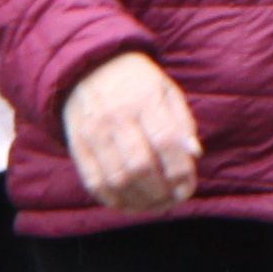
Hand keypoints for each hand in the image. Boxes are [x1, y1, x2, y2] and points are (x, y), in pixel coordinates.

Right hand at [62, 51, 201, 214]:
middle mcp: (117, 117)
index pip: (165, 141)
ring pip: (116, 180)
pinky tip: (128, 204)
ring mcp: (94, 133)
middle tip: (172, 199)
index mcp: (145, 100)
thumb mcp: (167, 91)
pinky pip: (93, 182)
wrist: (89, 67)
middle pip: (140, 166)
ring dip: (139, 201)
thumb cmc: (138, 83)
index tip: (187, 186)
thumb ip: (182, 123)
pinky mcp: (77, 145)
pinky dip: (112, 200)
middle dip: (161, 191)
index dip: (179, 170)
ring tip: (154, 205)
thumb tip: (195, 154)